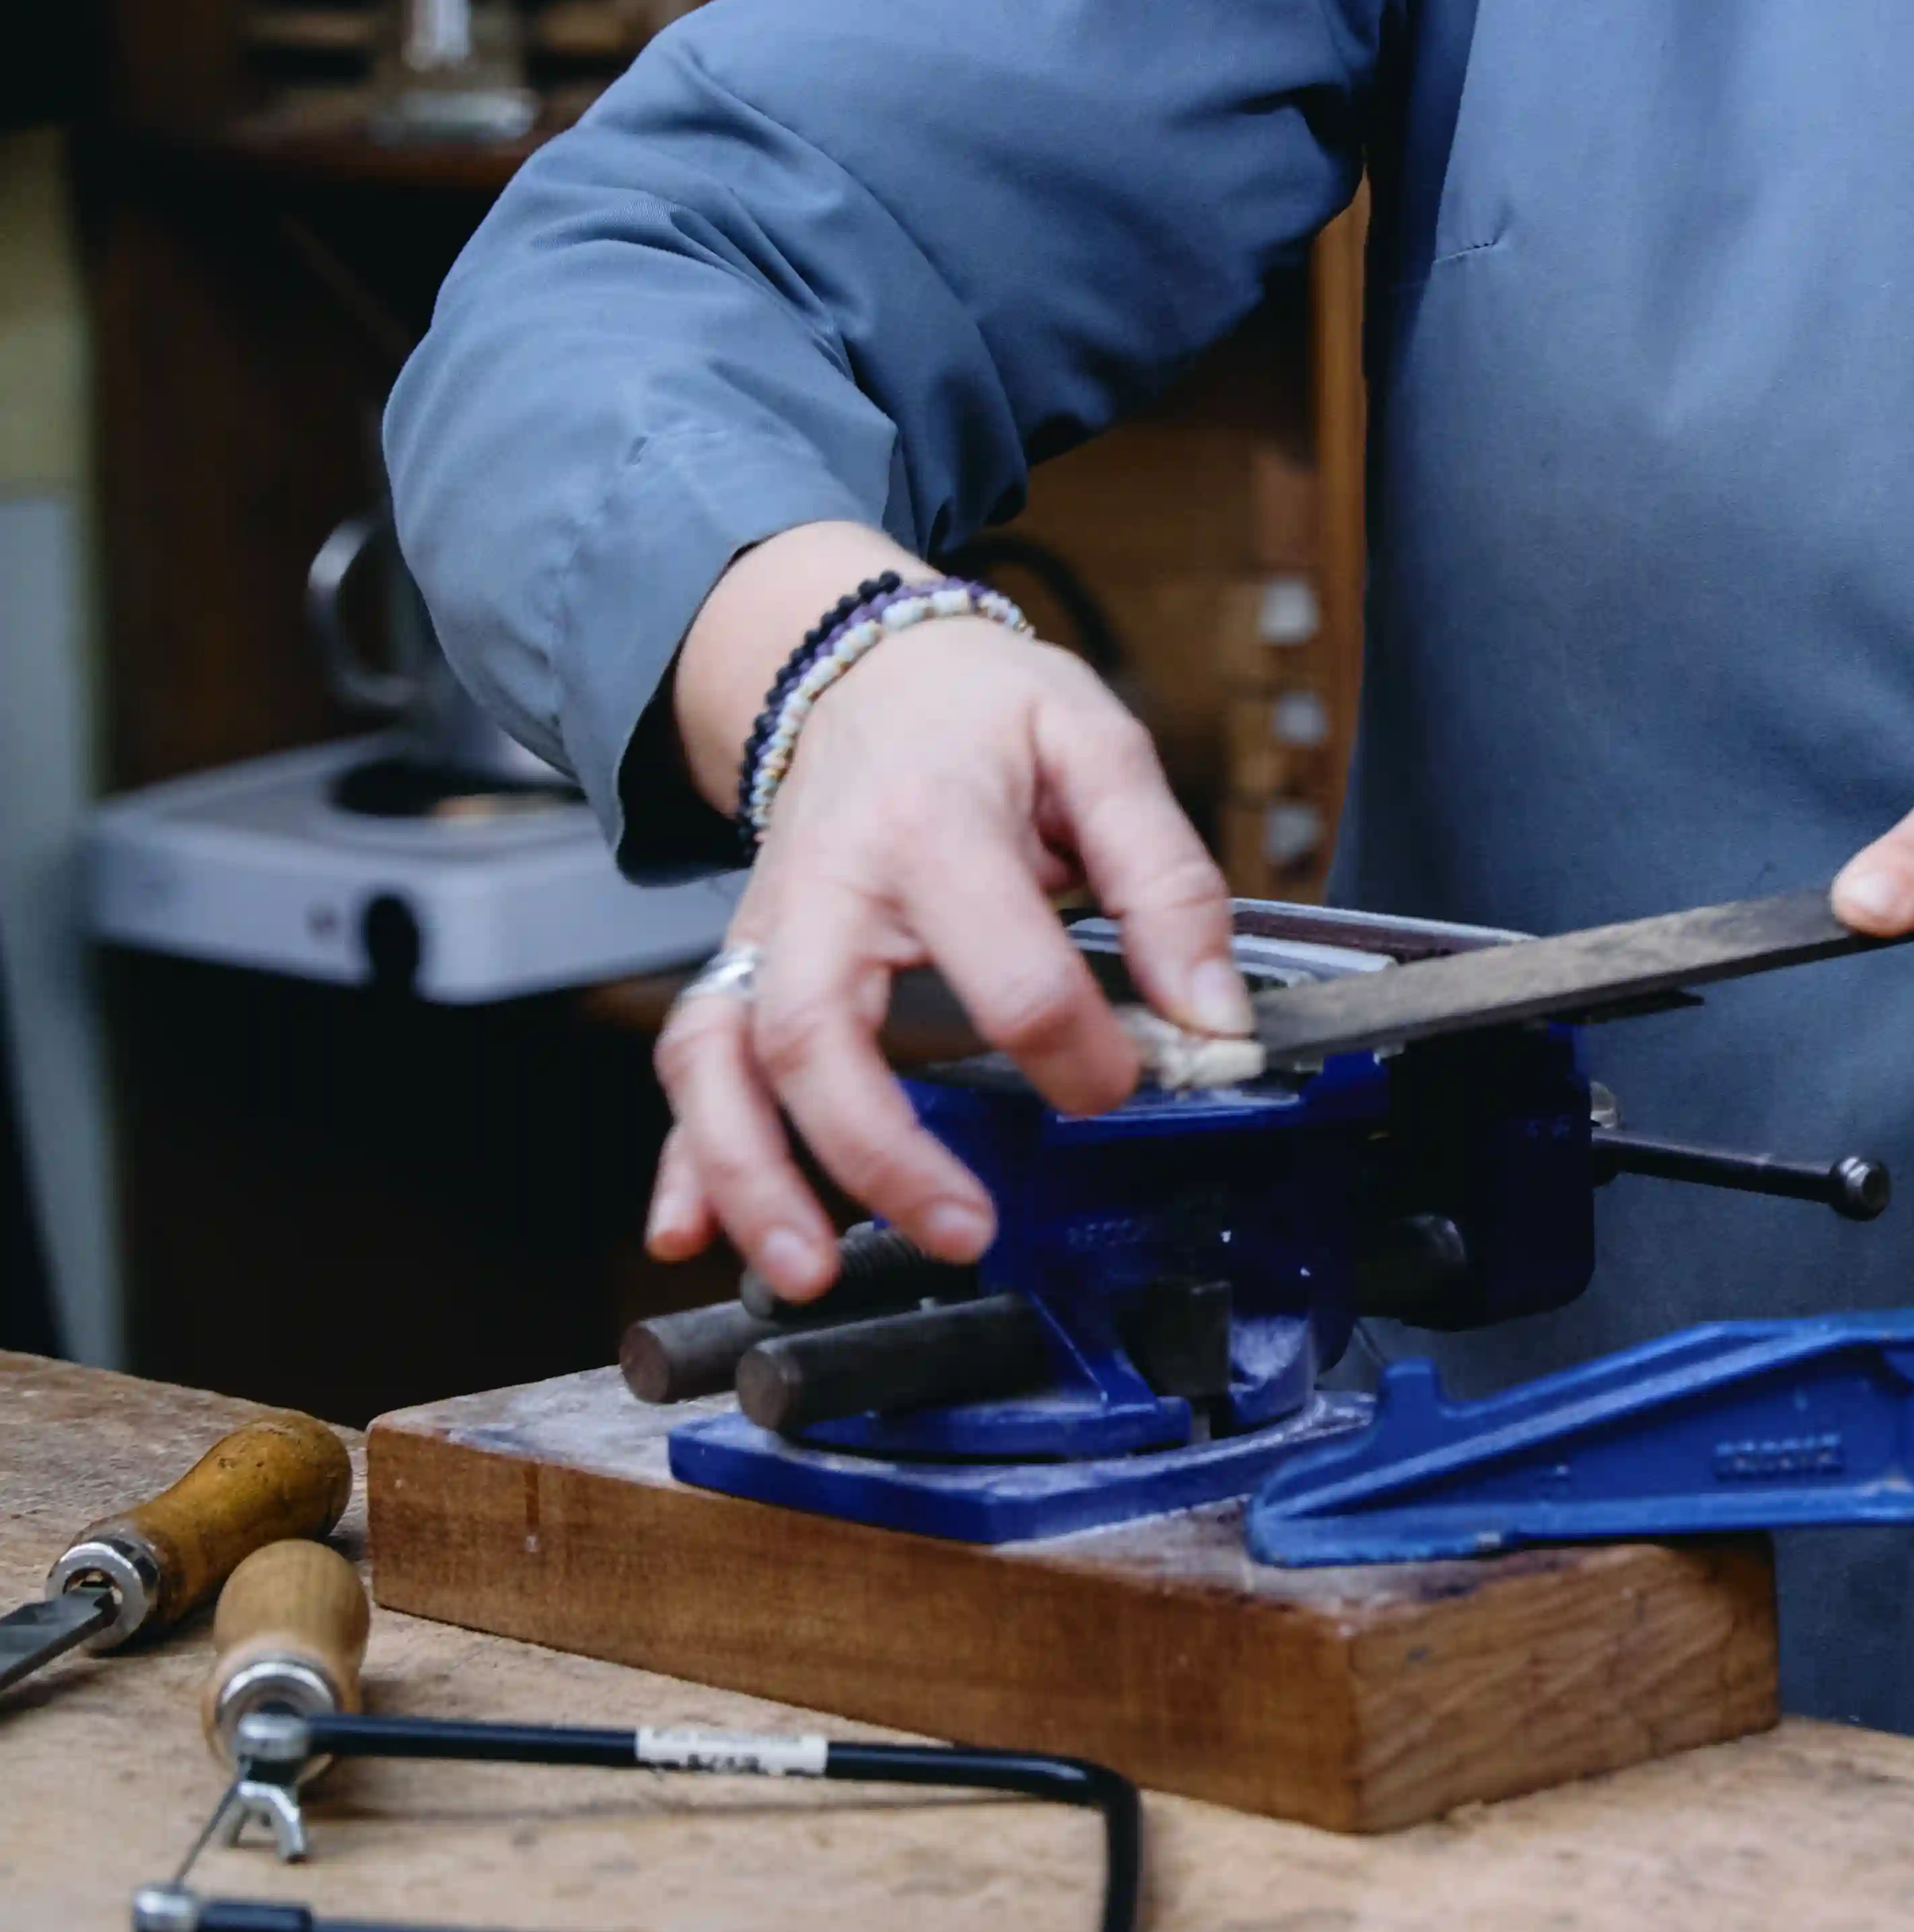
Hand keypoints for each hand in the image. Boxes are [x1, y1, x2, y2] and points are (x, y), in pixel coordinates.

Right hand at [649, 591, 1251, 1300]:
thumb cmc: (984, 710)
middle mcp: (828, 887)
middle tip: (964, 1231)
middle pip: (818, 1032)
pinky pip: (690, 1064)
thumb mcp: (1100, 748)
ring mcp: (768, 932)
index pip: (1006, 968)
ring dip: (750, 1174)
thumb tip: (1214, 1016)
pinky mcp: (742, 966)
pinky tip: (684, 1236)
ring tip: (807, 1270)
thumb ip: (1166, 882)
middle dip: (880, 1150)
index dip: (1077, 1049)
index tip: (1122, 1087)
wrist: (864, 661)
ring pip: (720, 1061)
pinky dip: (682, 1157)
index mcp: (934, 827)